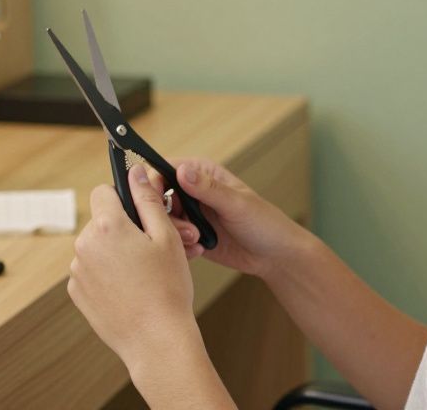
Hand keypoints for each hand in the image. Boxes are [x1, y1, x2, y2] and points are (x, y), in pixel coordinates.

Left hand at [68, 163, 202, 371]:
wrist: (156, 339)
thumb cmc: (167, 288)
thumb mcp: (166, 236)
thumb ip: (147, 199)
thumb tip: (134, 171)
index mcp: (107, 226)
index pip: (104, 191)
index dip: (125, 197)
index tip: (141, 212)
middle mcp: (84, 245)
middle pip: (102, 220)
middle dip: (125, 228)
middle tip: (154, 247)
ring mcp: (77, 271)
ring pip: (97, 246)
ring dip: (116, 251)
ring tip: (145, 272)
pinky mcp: (77, 293)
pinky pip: (92, 270)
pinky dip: (108, 273)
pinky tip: (131, 288)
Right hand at [149, 156, 311, 279]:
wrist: (274, 256)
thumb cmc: (264, 223)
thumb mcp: (237, 204)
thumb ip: (209, 189)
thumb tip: (182, 170)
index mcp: (203, 173)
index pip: (165, 170)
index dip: (153, 183)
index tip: (154, 201)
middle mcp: (193, 192)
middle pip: (157, 198)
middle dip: (167, 216)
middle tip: (189, 231)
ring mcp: (191, 215)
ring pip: (162, 221)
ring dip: (175, 234)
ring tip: (198, 241)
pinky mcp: (190, 236)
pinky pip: (171, 240)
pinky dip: (180, 247)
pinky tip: (200, 251)